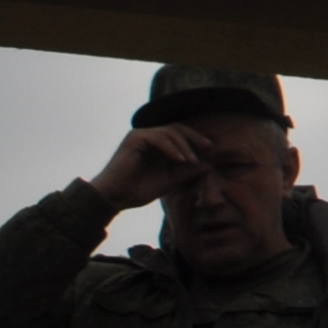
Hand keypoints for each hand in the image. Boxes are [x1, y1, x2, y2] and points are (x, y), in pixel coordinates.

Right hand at [83, 124, 213, 210]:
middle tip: (210, 147)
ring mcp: (141, 135)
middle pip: (177, 129)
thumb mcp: (170, 180)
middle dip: (195, 138)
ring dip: (184, 146)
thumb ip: (187, 171)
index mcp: (156, 145)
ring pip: (170, 132)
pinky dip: (171, 148)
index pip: (180, 136)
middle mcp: (148, 137)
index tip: (213, 149)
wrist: (114, 198)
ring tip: (192, 161)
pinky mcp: (135, 138)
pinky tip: (180, 159)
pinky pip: (159, 138)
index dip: (197, 141)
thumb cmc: (138, 190)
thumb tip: (210, 165)